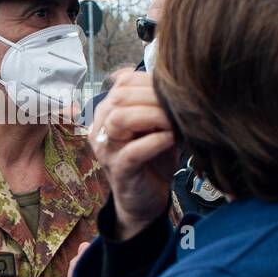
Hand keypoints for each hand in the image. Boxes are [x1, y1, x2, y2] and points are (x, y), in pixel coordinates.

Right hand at [88, 71, 176, 240]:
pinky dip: (155, 141)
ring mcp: (107, 151)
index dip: (149, 81)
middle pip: (120, 98)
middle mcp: (100, 129)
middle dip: (153, 97)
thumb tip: (172, 77)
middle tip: (177, 106)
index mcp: (107, 113)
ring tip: (173, 123)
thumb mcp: (154, 125)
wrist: (145, 199)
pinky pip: (133, 151)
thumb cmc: (152, 158)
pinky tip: (171, 139)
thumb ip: (155, 103)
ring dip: (152, 116)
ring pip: (120, 120)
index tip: (172, 91)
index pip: (123, 83)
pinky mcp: (119, 171)